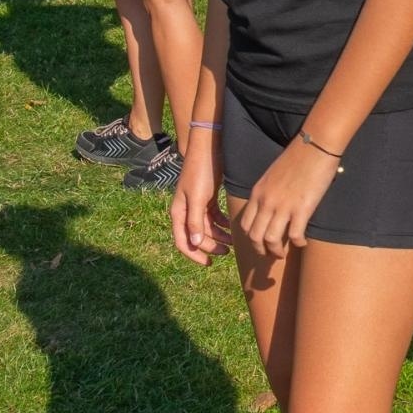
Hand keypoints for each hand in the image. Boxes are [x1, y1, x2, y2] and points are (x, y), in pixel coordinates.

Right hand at [170, 142, 231, 265]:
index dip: (194, 255)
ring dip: (219, 236)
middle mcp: (185, 211)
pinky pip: (213, 217)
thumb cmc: (201, 171)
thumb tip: (195, 244)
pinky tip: (232, 227)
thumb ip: (196, 221)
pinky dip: (222, 224)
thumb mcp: (198, 197)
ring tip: (234, 242)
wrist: (208, 148)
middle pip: (196, 237)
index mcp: (178, 213)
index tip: (209, 263)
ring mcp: (196, 205)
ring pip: (207, 228)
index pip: (182, 242)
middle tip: (228, 252)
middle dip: (211, 246)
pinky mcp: (206, 198)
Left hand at [237, 139, 341, 258]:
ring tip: (283, 254)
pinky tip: (303, 243)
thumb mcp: (272, 175)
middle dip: (261, 250)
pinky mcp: (302, 208)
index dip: (251, 239)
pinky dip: (298, 243)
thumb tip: (271, 207)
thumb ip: (268, 192)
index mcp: (257, 193)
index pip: (245, 224)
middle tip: (271, 254)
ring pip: (271, 240)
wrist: (314, 145)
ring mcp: (284, 206)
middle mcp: (266, 202)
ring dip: (276, 252)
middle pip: (255, 236)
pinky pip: (295, 235)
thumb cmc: (297, 157)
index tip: (260, 243)